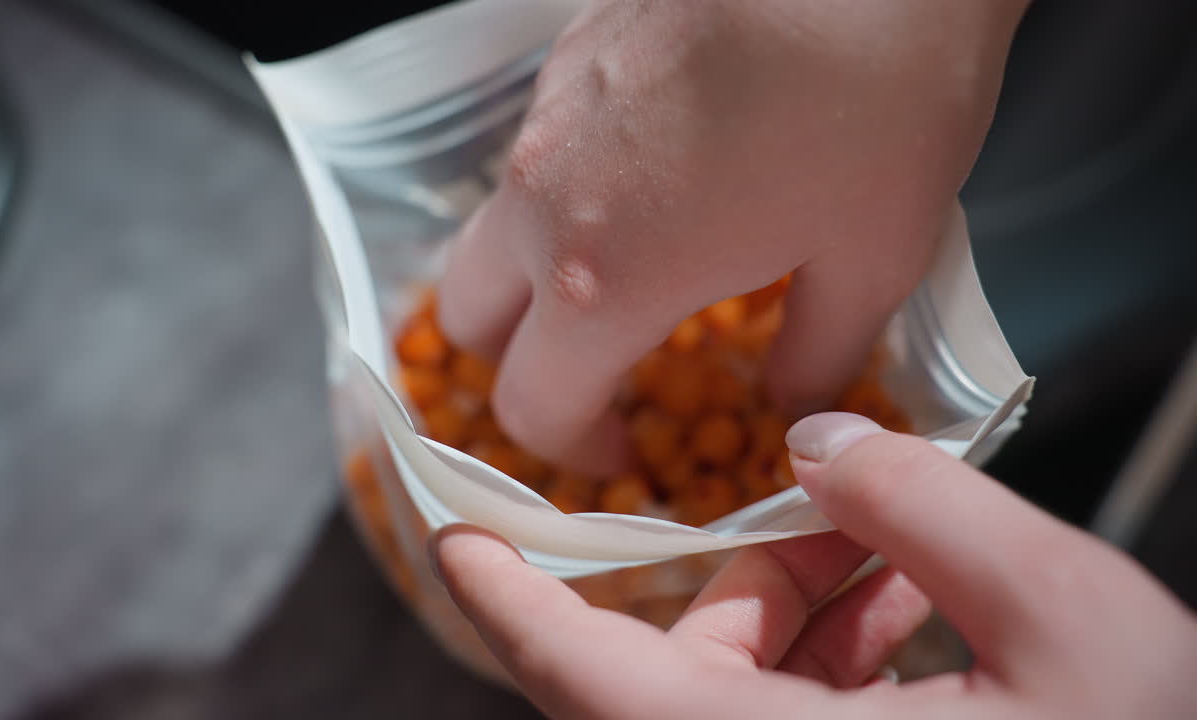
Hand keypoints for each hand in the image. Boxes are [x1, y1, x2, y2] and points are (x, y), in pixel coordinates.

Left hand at [431, 413, 1196, 719]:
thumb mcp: (1068, 621)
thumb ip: (933, 508)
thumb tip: (827, 444)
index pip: (588, 683)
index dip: (508, 601)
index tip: (456, 528)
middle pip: (674, 669)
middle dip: (745, 564)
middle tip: (832, 498)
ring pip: (736, 687)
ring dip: (805, 602)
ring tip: (900, 545)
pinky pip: (786, 714)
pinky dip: (835, 654)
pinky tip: (915, 605)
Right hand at [438, 0, 1028, 470]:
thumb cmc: (881, 99)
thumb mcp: (871, 262)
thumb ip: (812, 362)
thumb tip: (790, 405)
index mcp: (603, 279)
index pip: (532, 407)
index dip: (573, 453)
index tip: (625, 453)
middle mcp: (542, 202)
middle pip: (466, 322)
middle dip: (519, 368)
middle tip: (601, 376)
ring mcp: (544, 121)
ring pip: (490, 234)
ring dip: (537, 280)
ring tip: (633, 274)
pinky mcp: (565, 60)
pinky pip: (534, 160)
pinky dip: (565, 201)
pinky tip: (655, 179)